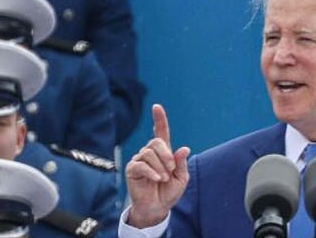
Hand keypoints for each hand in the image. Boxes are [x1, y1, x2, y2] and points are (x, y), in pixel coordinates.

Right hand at [125, 104, 190, 227]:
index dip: (159, 119)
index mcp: (163, 152)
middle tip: (171, 169)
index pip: (160, 132)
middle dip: (166, 155)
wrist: (157, 209)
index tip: (156, 107)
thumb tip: (184, 148)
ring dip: (160, 167)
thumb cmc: (168, 192)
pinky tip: (156, 179)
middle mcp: (150, 153)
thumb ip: (181, 163)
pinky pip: (141, 165)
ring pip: (149, 153)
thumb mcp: (181, 178)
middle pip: (156, 142)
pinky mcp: (132, 170)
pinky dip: (151, 172)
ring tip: (164, 179)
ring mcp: (139, 160)